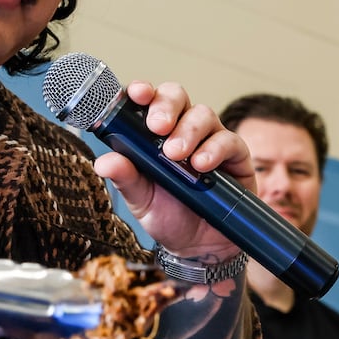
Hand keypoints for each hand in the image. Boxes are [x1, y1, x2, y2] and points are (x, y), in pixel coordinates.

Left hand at [90, 80, 254, 259]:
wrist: (199, 247)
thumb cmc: (168, 216)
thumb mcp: (140, 200)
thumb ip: (125, 178)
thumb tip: (103, 162)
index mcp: (152, 135)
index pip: (146, 101)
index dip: (141, 91)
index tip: (136, 93)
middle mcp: (181, 129)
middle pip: (176, 97)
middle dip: (166, 106)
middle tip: (158, 127)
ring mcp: (210, 139)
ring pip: (203, 114)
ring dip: (188, 131)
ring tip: (177, 156)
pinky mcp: (235, 155)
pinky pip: (229, 140)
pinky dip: (214, 149)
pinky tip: (201, 166)